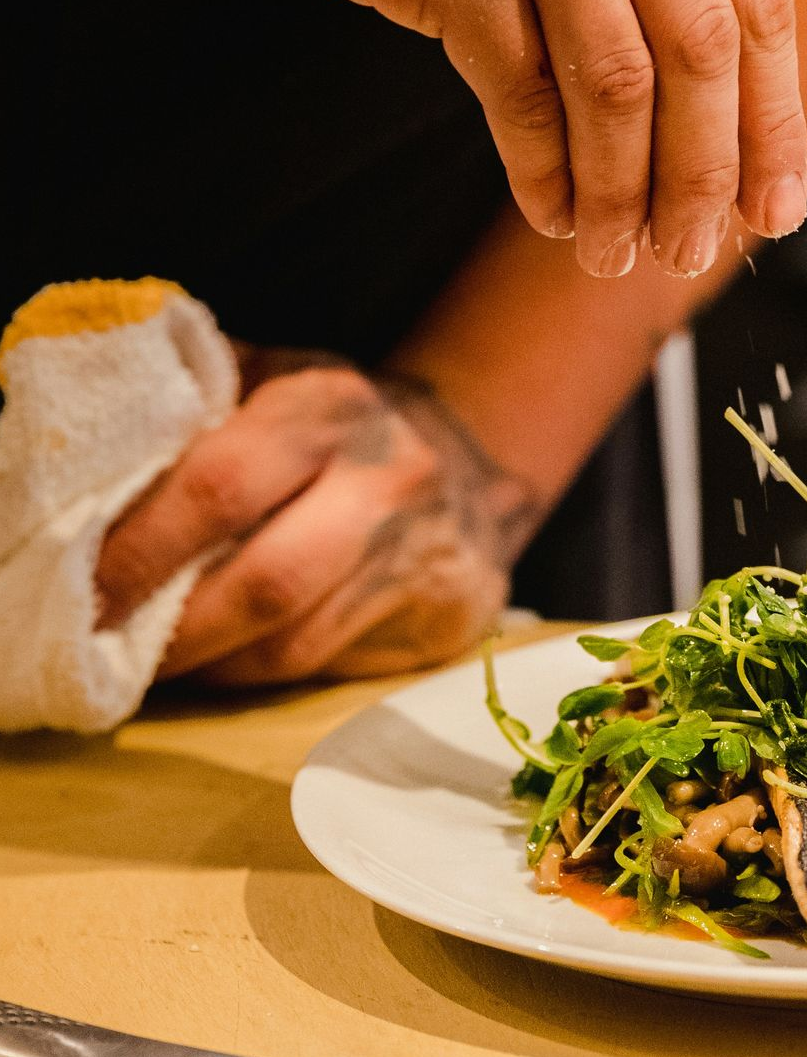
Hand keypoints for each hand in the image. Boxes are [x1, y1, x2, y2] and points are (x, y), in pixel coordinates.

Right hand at [64, 0, 806, 279]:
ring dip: (623, 192)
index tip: (774, 213)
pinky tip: (547, 213)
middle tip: (691, 254)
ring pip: (621, 83)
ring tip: (613, 255)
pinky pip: (525, 92)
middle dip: (706, 175)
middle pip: (705, 49)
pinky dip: (545, 172)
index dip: (772, 122)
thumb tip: (726, 113)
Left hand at [94, 353, 538, 685]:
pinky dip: (252, 676)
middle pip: (264, 582)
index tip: (83, 587)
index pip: (222, 485)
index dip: (143, 548)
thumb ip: (192, 406)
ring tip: (144, 665)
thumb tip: (82, 460)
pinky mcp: (442, 622)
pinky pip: (324, 669)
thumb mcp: (271, 379)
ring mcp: (422, 557)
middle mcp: (386, 480)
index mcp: (328, 406)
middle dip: (170, 630)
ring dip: (205, 665)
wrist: (474, 463)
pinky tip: (214, 664)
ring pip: (291, 646)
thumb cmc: (335, 425)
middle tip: (99, 647)